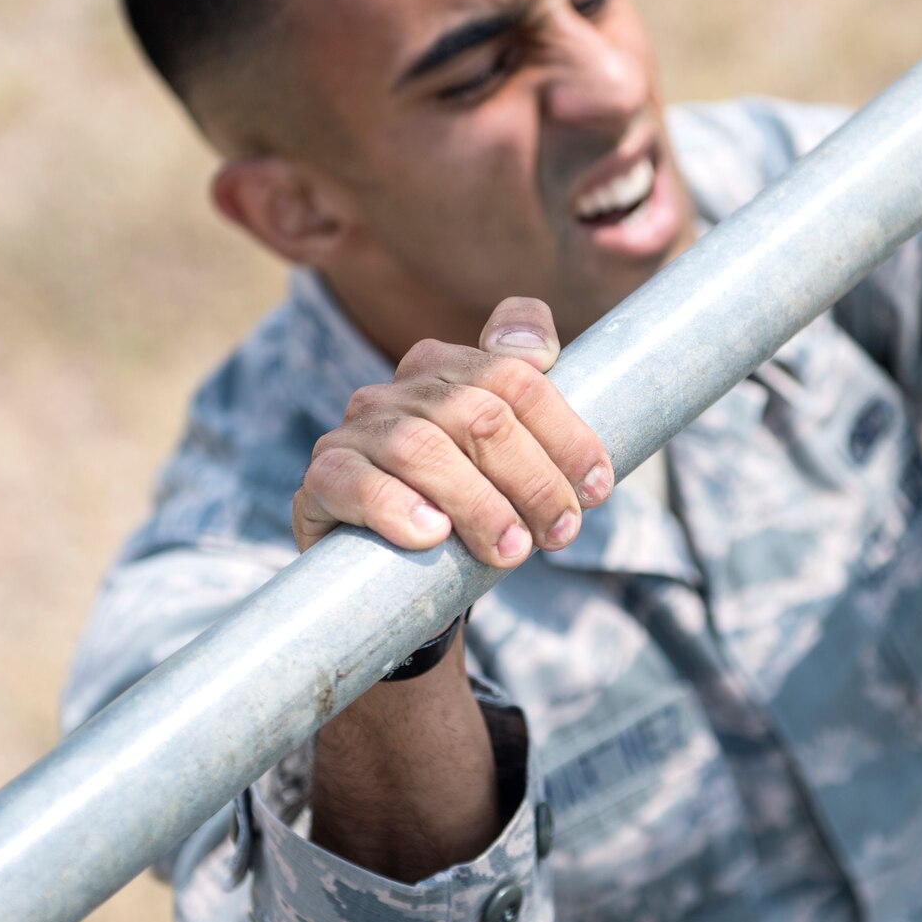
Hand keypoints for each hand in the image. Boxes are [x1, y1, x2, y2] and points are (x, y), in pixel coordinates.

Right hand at [293, 297, 613, 565]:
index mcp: (448, 367)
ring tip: (510, 551)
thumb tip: (539, 352)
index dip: (566, 433)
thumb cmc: (462, 506)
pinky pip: (354, 482)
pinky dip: (397, 508)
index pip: (516, 377)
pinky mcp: (324, 479)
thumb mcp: (508, 458)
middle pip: (479, 415)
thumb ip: (531, 400)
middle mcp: (400, 389)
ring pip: (421, 448)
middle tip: (561, 533)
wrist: (389, 570)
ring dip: (478, 504)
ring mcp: (357, 431)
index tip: (597, 489)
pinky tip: (431, 537)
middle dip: (533, 479)